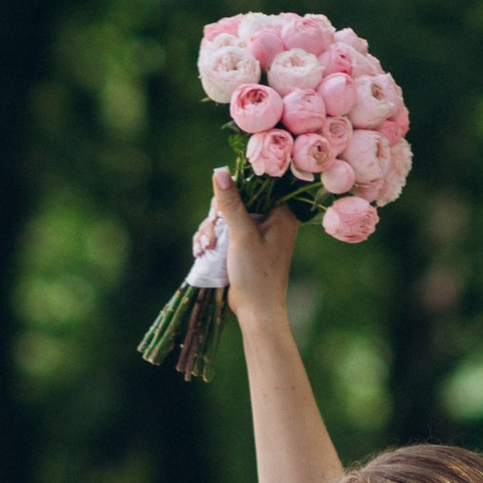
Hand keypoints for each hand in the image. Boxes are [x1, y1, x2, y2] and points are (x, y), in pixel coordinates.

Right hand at [212, 167, 299, 336]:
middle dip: (217, 217)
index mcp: (281, 213)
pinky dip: (211, 239)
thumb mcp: (241, 235)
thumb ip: (231, 203)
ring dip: (210, 230)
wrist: (256, 311)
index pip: (256, 185)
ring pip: (226, 217)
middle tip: (212, 237)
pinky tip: (202, 251)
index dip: (234, 191)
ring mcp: (257, 233)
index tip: (221, 210)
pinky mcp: (244, 245)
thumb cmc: (256, 274)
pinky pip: (223, 232)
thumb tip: (219, 171)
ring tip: (204, 248)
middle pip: (236, 200)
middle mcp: (271, 219)